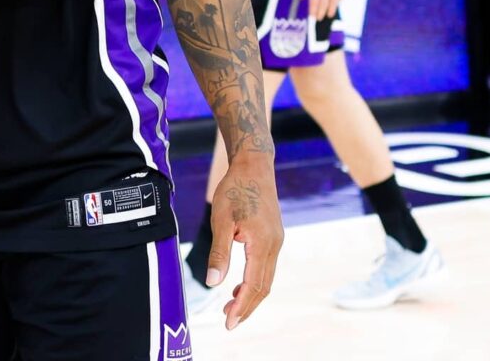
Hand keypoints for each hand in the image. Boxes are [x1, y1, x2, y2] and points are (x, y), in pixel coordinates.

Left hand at [208, 154, 282, 330]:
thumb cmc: (235, 189)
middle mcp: (275, 246)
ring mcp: (276, 241)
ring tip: (230, 307)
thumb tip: (213, 283)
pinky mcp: (273, 237)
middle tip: (228, 321)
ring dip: (250, 295)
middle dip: (246, 307)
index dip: (241, 307)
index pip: (253, 285)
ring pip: (266, 278)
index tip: (228, 323)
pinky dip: (254, 280)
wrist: (254, 165)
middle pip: (263, 287)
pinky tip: (238, 284)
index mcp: (263, 244)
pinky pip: (266, 266)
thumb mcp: (220, 220)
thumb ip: (219, 253)